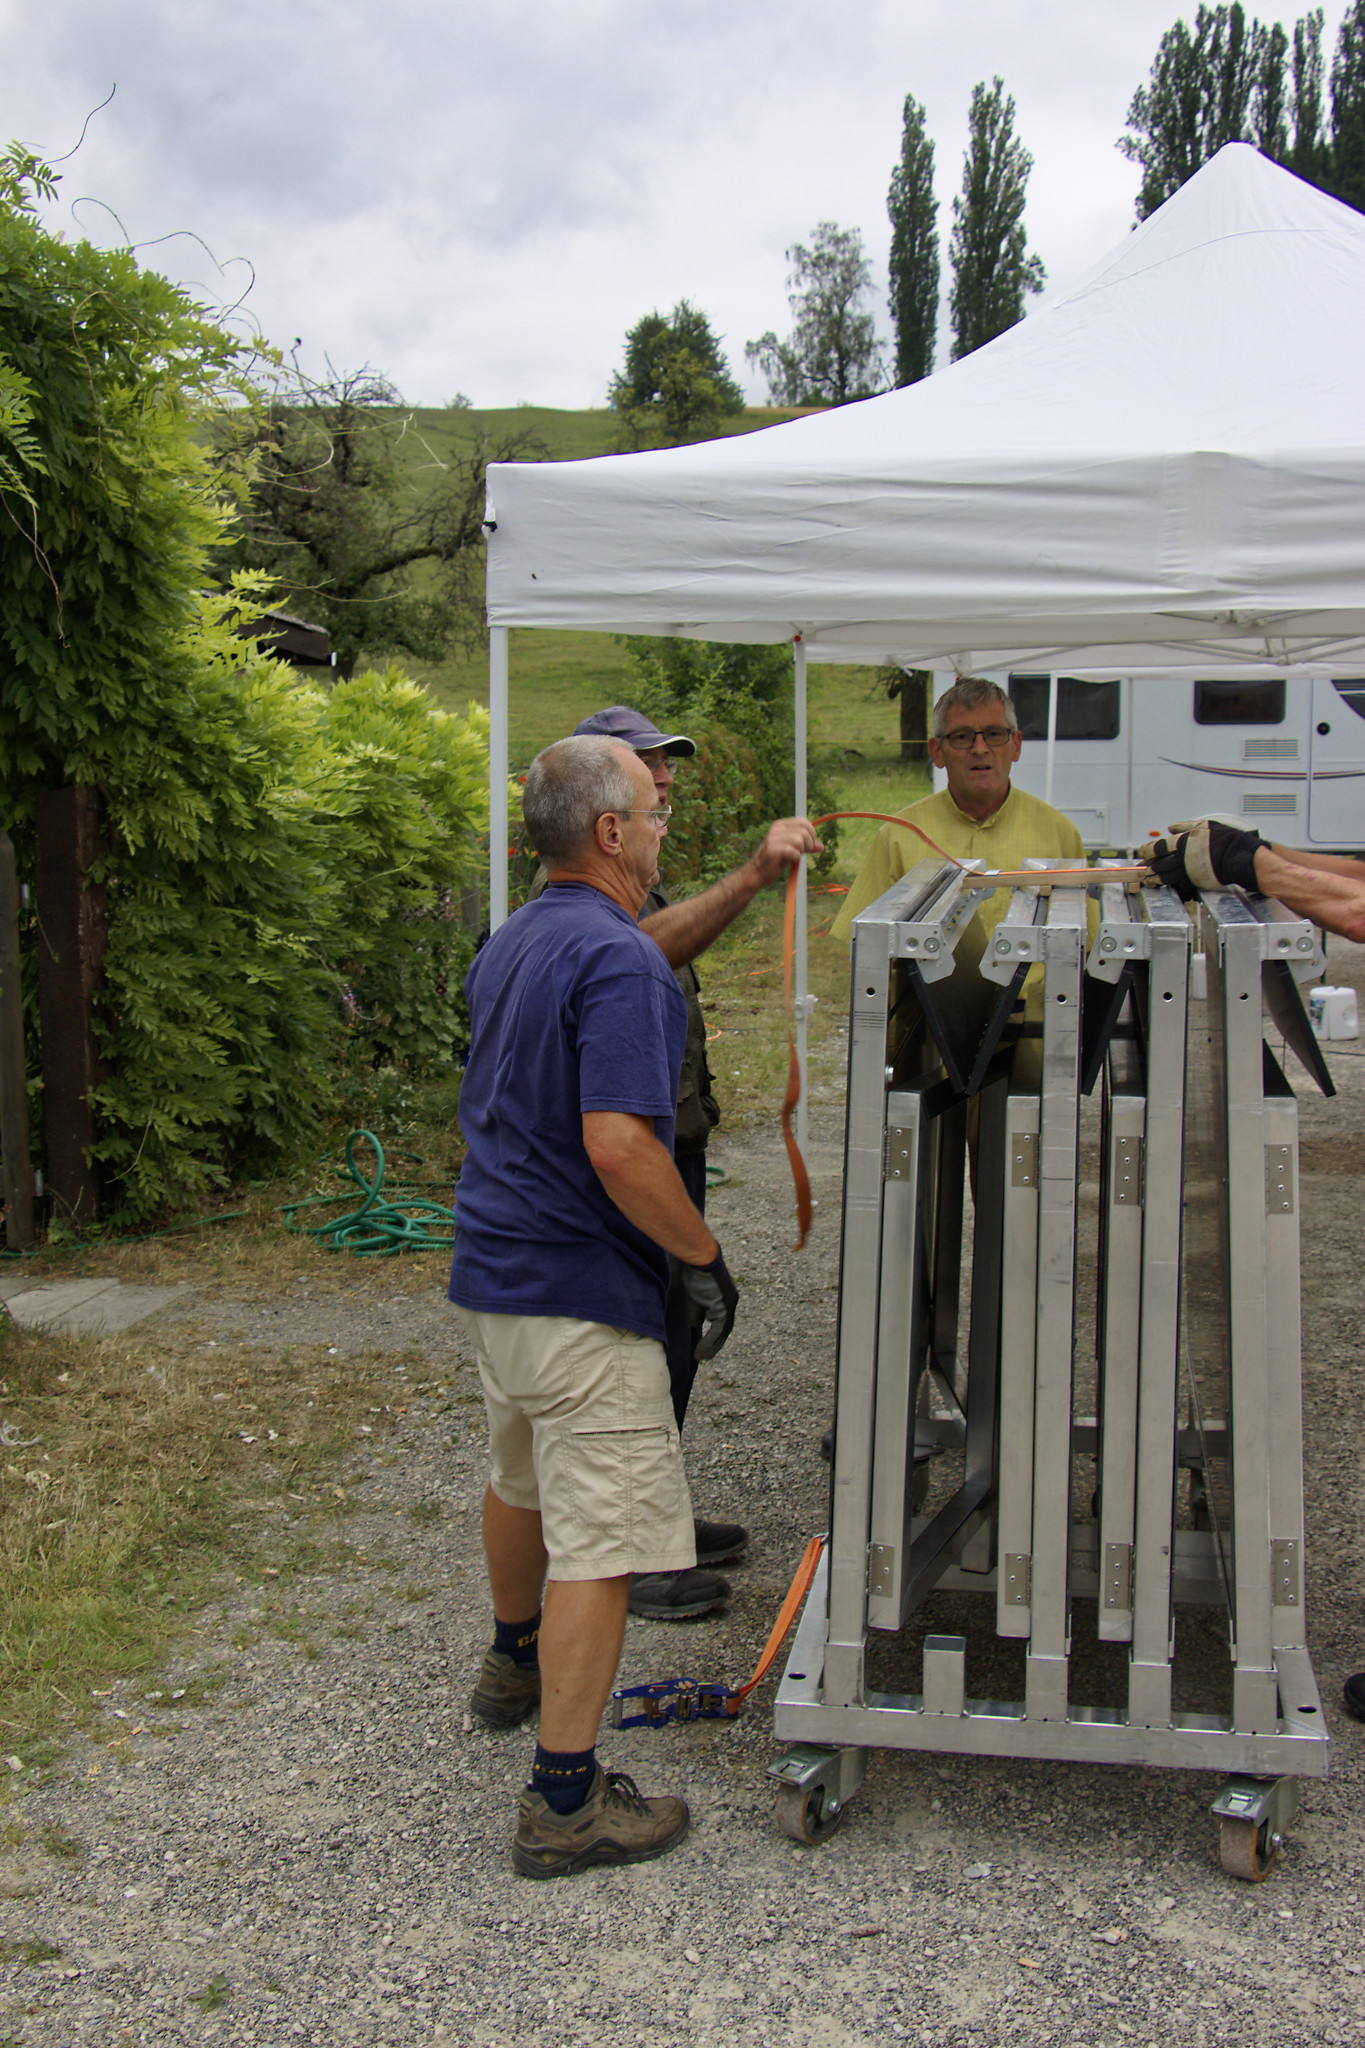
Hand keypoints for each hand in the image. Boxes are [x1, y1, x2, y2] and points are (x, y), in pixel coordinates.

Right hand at [680, 1248, 738, 1361]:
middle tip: (704, 1357)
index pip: (720, 1321)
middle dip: (714, 1344)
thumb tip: (696, 1324)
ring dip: (712, 1347)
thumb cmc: (693, 1270)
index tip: (703, 1348)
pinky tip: (701, 1352)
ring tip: (701, 1358)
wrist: (698, 1257)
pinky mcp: (725, 1305)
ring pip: (722, 1332)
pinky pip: (719, 1329)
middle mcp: (729, 1301)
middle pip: (724, 1329)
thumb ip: (696, 1309)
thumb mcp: (694, 1295)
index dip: (713, 1336)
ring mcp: (729, 1303)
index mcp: (722, 1297)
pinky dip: (710, 1342)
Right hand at [749, 817, 823, 887]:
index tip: (809, 844)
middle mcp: (776, 829)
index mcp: (780, 825)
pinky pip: (794, 852)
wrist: (757, 873)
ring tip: (795, 857)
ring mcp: (773, 839)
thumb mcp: (792, 850)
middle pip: (804, 831)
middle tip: (802, 853)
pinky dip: (796, 858)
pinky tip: (790, 861)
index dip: (811, 832)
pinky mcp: (773, 850)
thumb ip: (806, 846)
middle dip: (809, 843)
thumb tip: (821, 846)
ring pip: (800, 840)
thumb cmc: (775, 861)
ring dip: (801, 851)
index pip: (803, 821)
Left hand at [1142, 818, 1265, 897]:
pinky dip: (1171, 883)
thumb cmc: (1224, 838)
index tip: (1142, 851)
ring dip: (1156, 878)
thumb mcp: (1204, 825)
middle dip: (1149, 866)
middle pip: (1161, 863)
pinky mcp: (1197, 880)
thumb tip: (1170, 828)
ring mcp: (1191, 870)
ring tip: (1148, 880)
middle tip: (1142, 868)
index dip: (1149, 850)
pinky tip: (1164, 883)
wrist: (1239, 856)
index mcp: (1186, 841)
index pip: (1161, 847)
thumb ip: (1185, 826)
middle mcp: (1186, 857)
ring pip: (1168, 876)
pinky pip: (1180, 882)